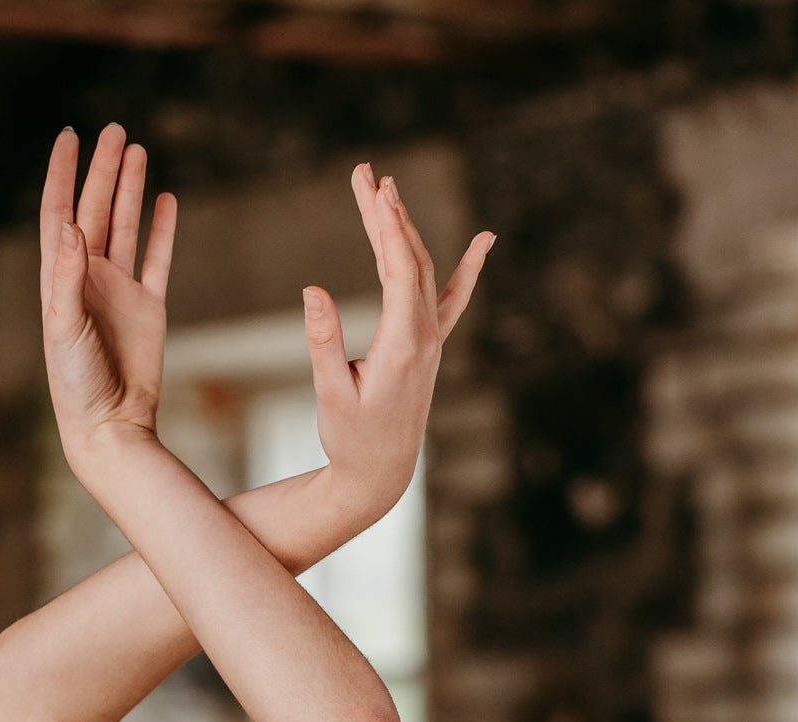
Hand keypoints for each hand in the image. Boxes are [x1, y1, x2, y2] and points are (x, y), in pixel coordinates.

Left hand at [39, 123, 177, 465]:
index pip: (59, 213)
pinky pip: (156, 258)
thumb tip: (71, 225)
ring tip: (137, 150)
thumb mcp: (65, 328)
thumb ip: (66, 278)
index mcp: (61, 279)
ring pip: (125, 226)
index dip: (62, 174)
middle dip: (102, 170)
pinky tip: (166, 201)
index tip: (69, 136)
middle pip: (94, 210)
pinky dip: (162, 230)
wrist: (110, 424)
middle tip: (115, 131)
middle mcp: (89, 279)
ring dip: (130, 190)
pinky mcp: (149, 307)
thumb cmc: (76, 384)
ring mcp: (119, 291)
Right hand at [303, 166, 494, 522]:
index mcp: (403, 345)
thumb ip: (324, 342)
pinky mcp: (431, 347)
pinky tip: (485, 241)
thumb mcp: (330, 393)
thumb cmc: (350, 438)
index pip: (398, 269)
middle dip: (387, 213)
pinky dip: (468, 267)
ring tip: (384, 190)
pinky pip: (453, 298)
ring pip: (424, 270)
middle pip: (410, 258)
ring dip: (404, 229)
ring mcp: (433, 340)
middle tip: (365, 172)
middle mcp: (426, 336)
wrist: (381, 474)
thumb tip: (312, 291)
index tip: (372, 188)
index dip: (385, 225)